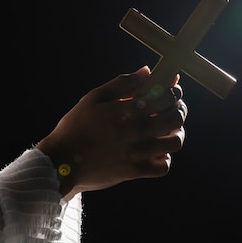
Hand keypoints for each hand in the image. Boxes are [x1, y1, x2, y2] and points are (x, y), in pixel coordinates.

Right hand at [36, 66, 187, 200]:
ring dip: (176, 134)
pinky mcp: (135, 171)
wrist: (62, 162)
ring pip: (175, 143)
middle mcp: (137, 131)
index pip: (165, 96)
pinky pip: (163, 166)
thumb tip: (146, 71)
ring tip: (169, 131)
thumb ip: (122, 84)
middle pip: (175, 118)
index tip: (173, 90)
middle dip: (180, 110)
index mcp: (127, 110)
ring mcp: (138, 153)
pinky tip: (156, 152)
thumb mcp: (93, 98)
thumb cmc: (75, 126)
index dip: (174, 91)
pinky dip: (165, 159)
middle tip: (175, 108)